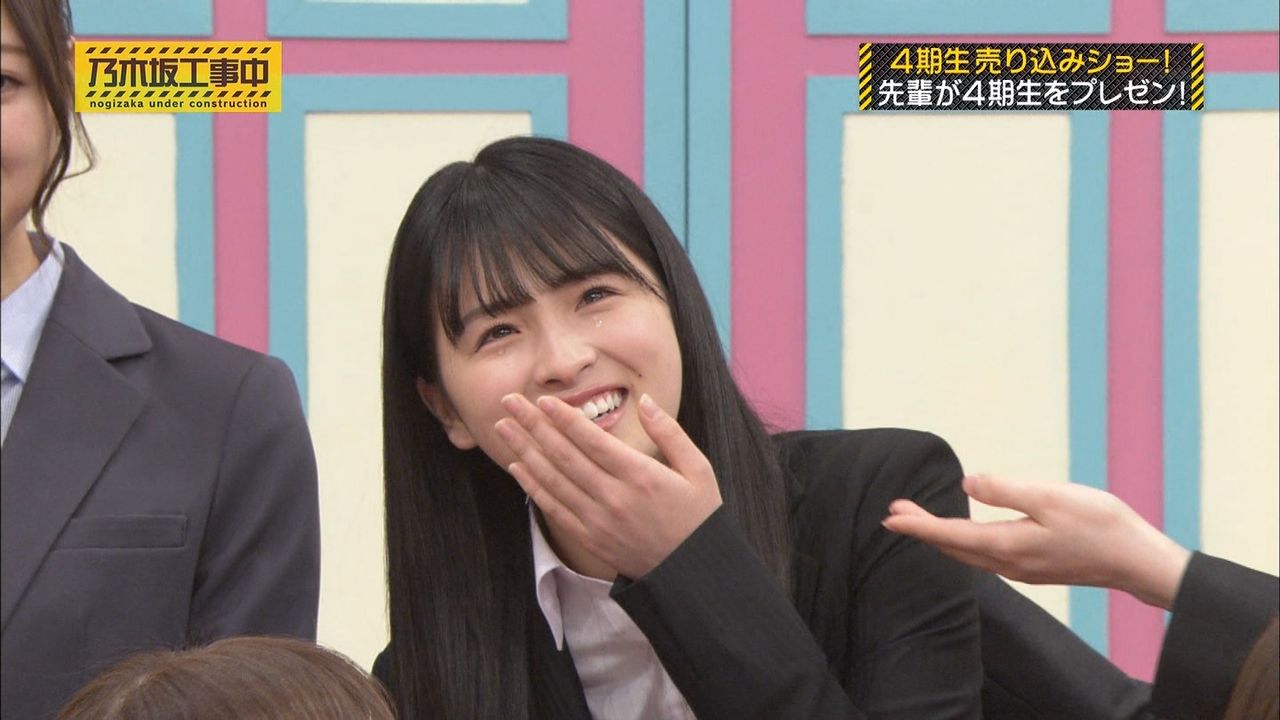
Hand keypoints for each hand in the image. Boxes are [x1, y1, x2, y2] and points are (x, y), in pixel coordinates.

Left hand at [494, 393, 721, 579]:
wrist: (692, 573)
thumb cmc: (698, 517)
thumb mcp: (698, 470)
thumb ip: (670, 432)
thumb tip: (645, 400)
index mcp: (640, 476)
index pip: (592, 441)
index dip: (564, 418)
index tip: (543, 400)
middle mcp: (613, 497)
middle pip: (564, 456)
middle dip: (533, 425)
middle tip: (509, 402)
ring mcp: (598, 521)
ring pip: (553, 480)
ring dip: (524, 451)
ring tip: (503, 427)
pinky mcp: (590, 539)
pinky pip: (554, 509)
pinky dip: (532, 486)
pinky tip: (517, 466)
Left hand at [881, 474, 1190, 609]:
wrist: (1139, 562)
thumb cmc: (1101, 525)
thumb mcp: (1052, 497)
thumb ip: (1006, 490)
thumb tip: (967, 484)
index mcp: (1007, 546)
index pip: (950, 536)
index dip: (917, 525)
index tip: (889, 517)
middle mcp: (1008, 564)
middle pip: (953, 548)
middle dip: (922, 530)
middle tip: (894, 512)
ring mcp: (1022, 569)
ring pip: (968, 555)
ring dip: (941, 538)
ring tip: (920, 521)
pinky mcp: (1035, 568)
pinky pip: (986, 558)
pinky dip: (964, 545)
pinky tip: (964, 536)